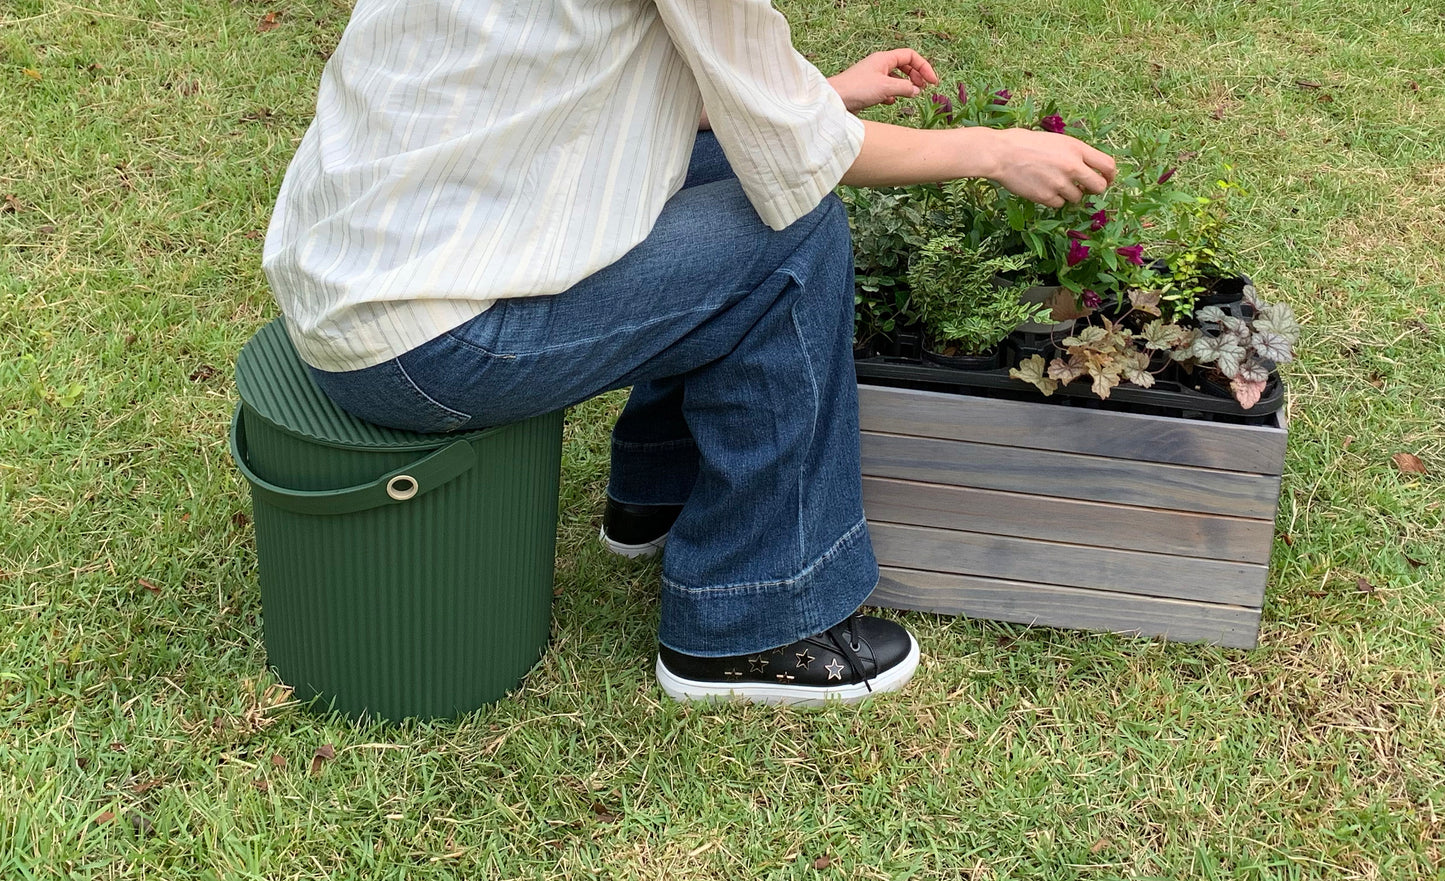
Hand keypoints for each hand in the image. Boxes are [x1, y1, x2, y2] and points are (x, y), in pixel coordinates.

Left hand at [828, 49, 938, 113]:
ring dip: (906, 86)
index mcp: (884, 59)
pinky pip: (885, 89)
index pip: (910, 56)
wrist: (834, 100)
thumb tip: (917, 90)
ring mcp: (873, 77)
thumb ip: (905, 88)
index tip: (932, 81)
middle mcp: (879, 65)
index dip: (924, 67)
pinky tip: (892, 102)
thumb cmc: (857, 89)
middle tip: (924, 88)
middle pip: (905, 66)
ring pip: (896, 78)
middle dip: (916, 76)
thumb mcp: (886, 87)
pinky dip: (892, 94)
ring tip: (912, 95)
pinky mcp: (867, 90)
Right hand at [984, 128, 1117, 207]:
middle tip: (1085, 189)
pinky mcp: (1047, 197)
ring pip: (1077, 198)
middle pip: (1099, 186)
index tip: (1107, 179)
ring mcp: (1060, 183)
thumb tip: (1087, 167)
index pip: (1107, 165)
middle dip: (1094, 190)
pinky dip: (1054, 199)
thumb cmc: (1024, 143)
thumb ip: (1074, 153)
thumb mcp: (1056, 140)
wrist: (1001, 154)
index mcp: (1076, 148)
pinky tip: (1042, 188)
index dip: (1110, 175)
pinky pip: (1059, 204)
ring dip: (1070, 194)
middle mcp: (1072, 166)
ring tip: (1053, 183)